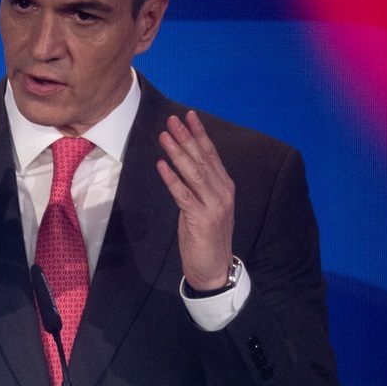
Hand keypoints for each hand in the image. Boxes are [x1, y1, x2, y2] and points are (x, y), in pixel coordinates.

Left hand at [157, 111, 234, 290]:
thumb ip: (200, 186)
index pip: (211, 154)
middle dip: (186, 137)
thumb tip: (184, 163)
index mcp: (225, 186)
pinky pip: (183, 195)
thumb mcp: (207, 206)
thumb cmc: (207, 236)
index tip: (189, 116)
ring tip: (164, 136)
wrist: (214, 269)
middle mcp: (222, 193)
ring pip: (194, 173)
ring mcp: (214, 206)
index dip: (200, 134)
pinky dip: (172, 179)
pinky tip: (161, 165)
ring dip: (178, 153)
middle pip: (202, 159)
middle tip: (172, 119)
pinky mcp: (201, 219)